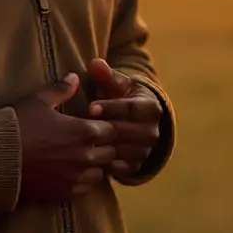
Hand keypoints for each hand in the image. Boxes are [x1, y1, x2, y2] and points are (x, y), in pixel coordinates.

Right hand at [14, 73, 117, 201]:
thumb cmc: (19, 125)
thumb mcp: (39, 101)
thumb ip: (62, 89)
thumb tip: (74, 77)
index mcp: (84, 132)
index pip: (112, 130)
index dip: (105, 127)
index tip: (94, 125)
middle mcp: (86, 156)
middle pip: (110, 153)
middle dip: (103, 147)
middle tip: (89, 143)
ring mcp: (76, 177)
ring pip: (100, 174)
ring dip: (94, 166)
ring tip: (81, 160)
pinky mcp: (64, 193)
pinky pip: (85, 190)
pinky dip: (82, 183)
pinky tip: (70, 174)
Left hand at [86, 58, 162, 179]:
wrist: (137, 123)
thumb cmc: (122, 98)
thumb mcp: (117, 85)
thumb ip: (106, 75)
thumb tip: (94, 63)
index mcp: (150, 108)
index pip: (130, 108)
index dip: (110, 108)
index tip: (90, 107)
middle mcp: (152, 131)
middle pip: (125, 131)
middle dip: (102, 129)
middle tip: (80, 128)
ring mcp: (145, 151)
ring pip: (121, 151)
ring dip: (101, 148)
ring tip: (80, 144)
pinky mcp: (136, 166)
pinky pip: (120, 169)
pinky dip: (104, 165)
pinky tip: (87, 159)